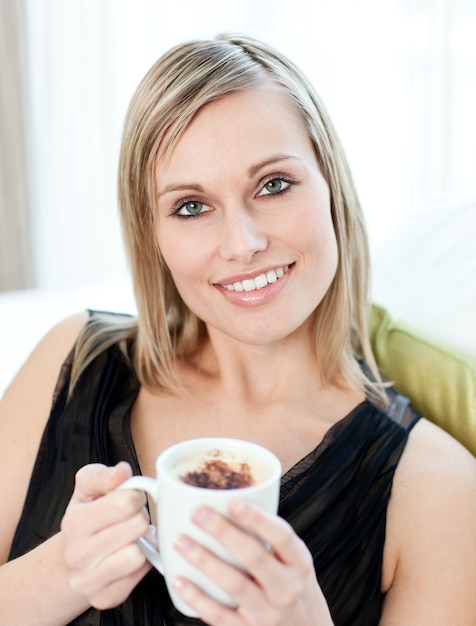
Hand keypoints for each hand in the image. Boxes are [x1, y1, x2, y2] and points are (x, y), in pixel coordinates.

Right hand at [61, 462, 151, 608]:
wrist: (72, 558)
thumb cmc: (88, 515)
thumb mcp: (88, 488)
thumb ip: (104, 475)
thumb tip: (122, 471)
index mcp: (74, 522)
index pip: (125, 503)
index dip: (135, 496)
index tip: (128, 500)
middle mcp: (77, 555)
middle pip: (137, 526)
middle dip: (139, 518)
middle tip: (129, 520)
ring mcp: (89, 580)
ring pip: (138, 554)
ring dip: (142, 543)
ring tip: (130, 538)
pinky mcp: (105, 598)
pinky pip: (140, 575)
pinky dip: (141, 564)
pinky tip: (128, 556)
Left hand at [172, 501, 333, 625]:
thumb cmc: (296, 593)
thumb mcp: (296, 564)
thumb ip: (270, 540)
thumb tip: (229, 504)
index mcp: (298, 563)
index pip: (281, 536)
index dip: (257, 518)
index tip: (232, 502)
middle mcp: (286, 587)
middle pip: (254, 556)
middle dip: (223, 531)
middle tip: (197, 513)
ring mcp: (268, 613)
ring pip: (233, 584)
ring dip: (204, 561)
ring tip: (181, 542)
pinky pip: (219, 615)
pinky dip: (197, 597)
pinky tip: (179, 580)